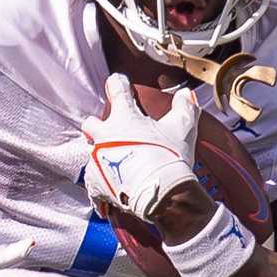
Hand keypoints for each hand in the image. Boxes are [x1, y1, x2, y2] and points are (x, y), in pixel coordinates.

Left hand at [81, 74, 199, 221]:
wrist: (159, 194)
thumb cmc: (169, 157)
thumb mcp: (183, 127)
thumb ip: (185, 107)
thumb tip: (186, 94)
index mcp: (124, 118)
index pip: (116, 88)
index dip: (118, 84)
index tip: (120, 83)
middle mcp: (104, 136)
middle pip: (91, 123)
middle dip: (97, 125)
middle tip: (110, 131)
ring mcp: (96, 160)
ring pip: (91, 154)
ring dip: (101, 157)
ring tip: (116, 166)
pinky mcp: (95, 184)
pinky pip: (94, 184)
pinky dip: (102, 187)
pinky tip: (112, 191)